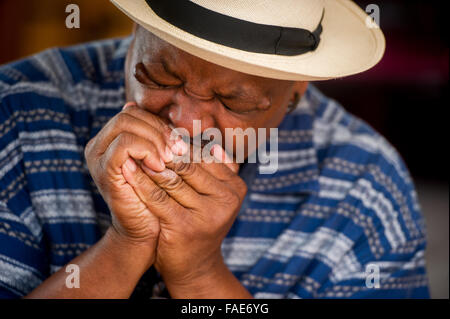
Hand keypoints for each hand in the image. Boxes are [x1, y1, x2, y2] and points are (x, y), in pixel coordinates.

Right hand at [84, 102, 186, 263]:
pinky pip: (124, 145)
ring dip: (155, 139)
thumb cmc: (157, 197)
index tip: (180, 141)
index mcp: (111, 140)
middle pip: (129, 115)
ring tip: (172, 157)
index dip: (158, 122)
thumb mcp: (161, 163)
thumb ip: (162, 142)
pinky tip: (161, 166)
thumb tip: (177, 121)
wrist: (145, 231)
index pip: (134, 113)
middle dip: (159, 129)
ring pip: (126, 124)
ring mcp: (98, 157)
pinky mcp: (103, 170)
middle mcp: (99, 145)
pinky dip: (146, 150)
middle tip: (179, 148)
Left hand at [122, 143, 246, 293]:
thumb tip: (212, 141)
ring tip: (133, 150)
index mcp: (236, 188)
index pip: (205, 157)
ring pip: (172, 180)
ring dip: (150, 164)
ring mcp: (207, 214)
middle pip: (190, 166)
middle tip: (144, 137)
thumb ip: (218, 170)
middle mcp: (226, 200)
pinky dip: (141, 182)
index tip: (161, 133)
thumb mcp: (216, 196)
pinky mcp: (184, 226)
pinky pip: (157, 197)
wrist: (194, 264)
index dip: (181, 145)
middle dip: (164, 152)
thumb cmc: (202, 222)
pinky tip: (128, 171)